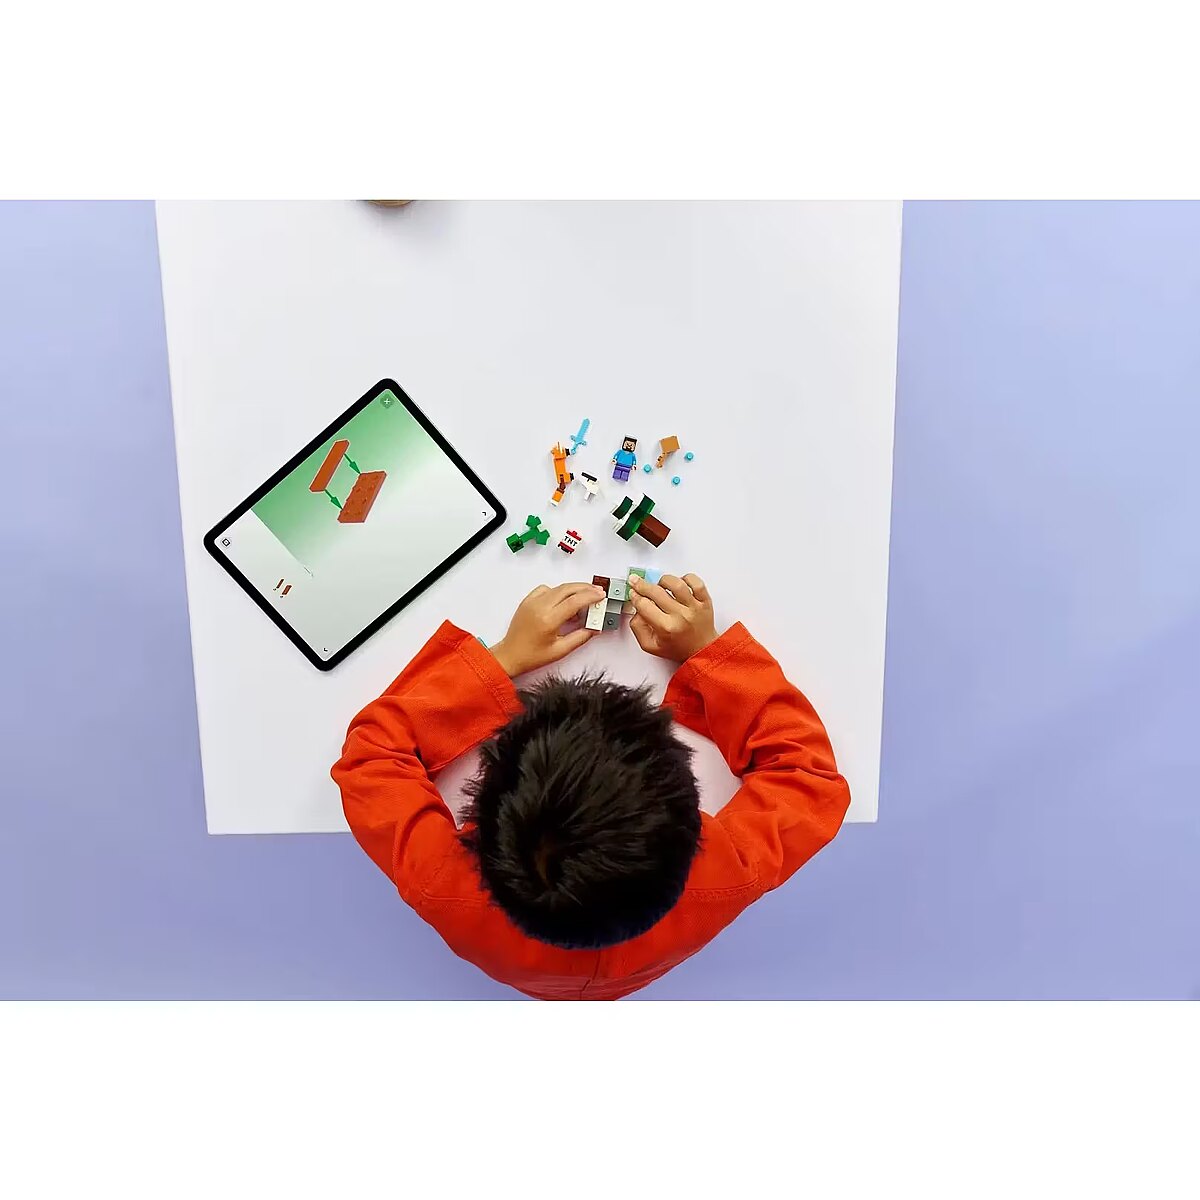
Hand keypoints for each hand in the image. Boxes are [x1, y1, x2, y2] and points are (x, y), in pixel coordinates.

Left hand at [490, 581, 605, 676]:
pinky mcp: (527, 601)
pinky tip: (563, 600)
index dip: (590, 596)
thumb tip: (594, 628)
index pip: (574, 601)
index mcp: (548, 620)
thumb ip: (580, 637)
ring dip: (573, 589)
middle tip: (597, 591)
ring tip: (584, 598)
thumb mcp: (560, 650)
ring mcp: (532, 602)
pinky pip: (545, 588)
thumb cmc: (532, 656)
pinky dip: (557, 591)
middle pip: (567, 589)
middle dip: (585, 588)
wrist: (510, 655)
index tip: (601, 595)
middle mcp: (539, 607)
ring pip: (557, 587)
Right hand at [627, 573, 718, 661]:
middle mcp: (681, 616)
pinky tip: (680, 584)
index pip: (644, 605)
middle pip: (656, 592)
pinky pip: (696, 582)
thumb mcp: (650, 645)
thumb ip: (638, 627)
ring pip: (676, 583)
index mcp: (666, 628)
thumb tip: (636, 609)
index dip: (635, 596)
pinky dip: (686, 578)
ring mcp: (694, 607)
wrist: (701, 650)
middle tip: (637, 581)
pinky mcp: (705, 601)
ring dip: (663, 580)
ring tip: (660, 584)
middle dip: (642, 584)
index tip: (633, 593)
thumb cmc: (677, 647)